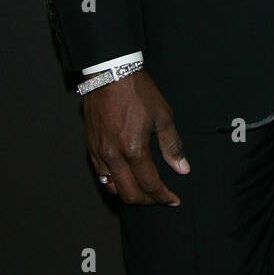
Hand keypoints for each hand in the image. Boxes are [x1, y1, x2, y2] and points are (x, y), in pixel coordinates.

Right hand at [84, 69, 188, 205]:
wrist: (110, 74)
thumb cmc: (138, 92)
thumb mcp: (163, 116)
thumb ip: (172, 146)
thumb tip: (182, 168)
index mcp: (133, 149)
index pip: (149, 184)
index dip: (163, 196)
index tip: (173, 200)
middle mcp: (113, 155)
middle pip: (129, 193)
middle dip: (146, 200)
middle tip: (160, 198)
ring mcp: (99, 152)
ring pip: (112, 187)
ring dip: (128, 193)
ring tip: (143, 190)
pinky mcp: (91, 146)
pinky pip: (101, 174)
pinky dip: (114, 182)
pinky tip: (125, 177)